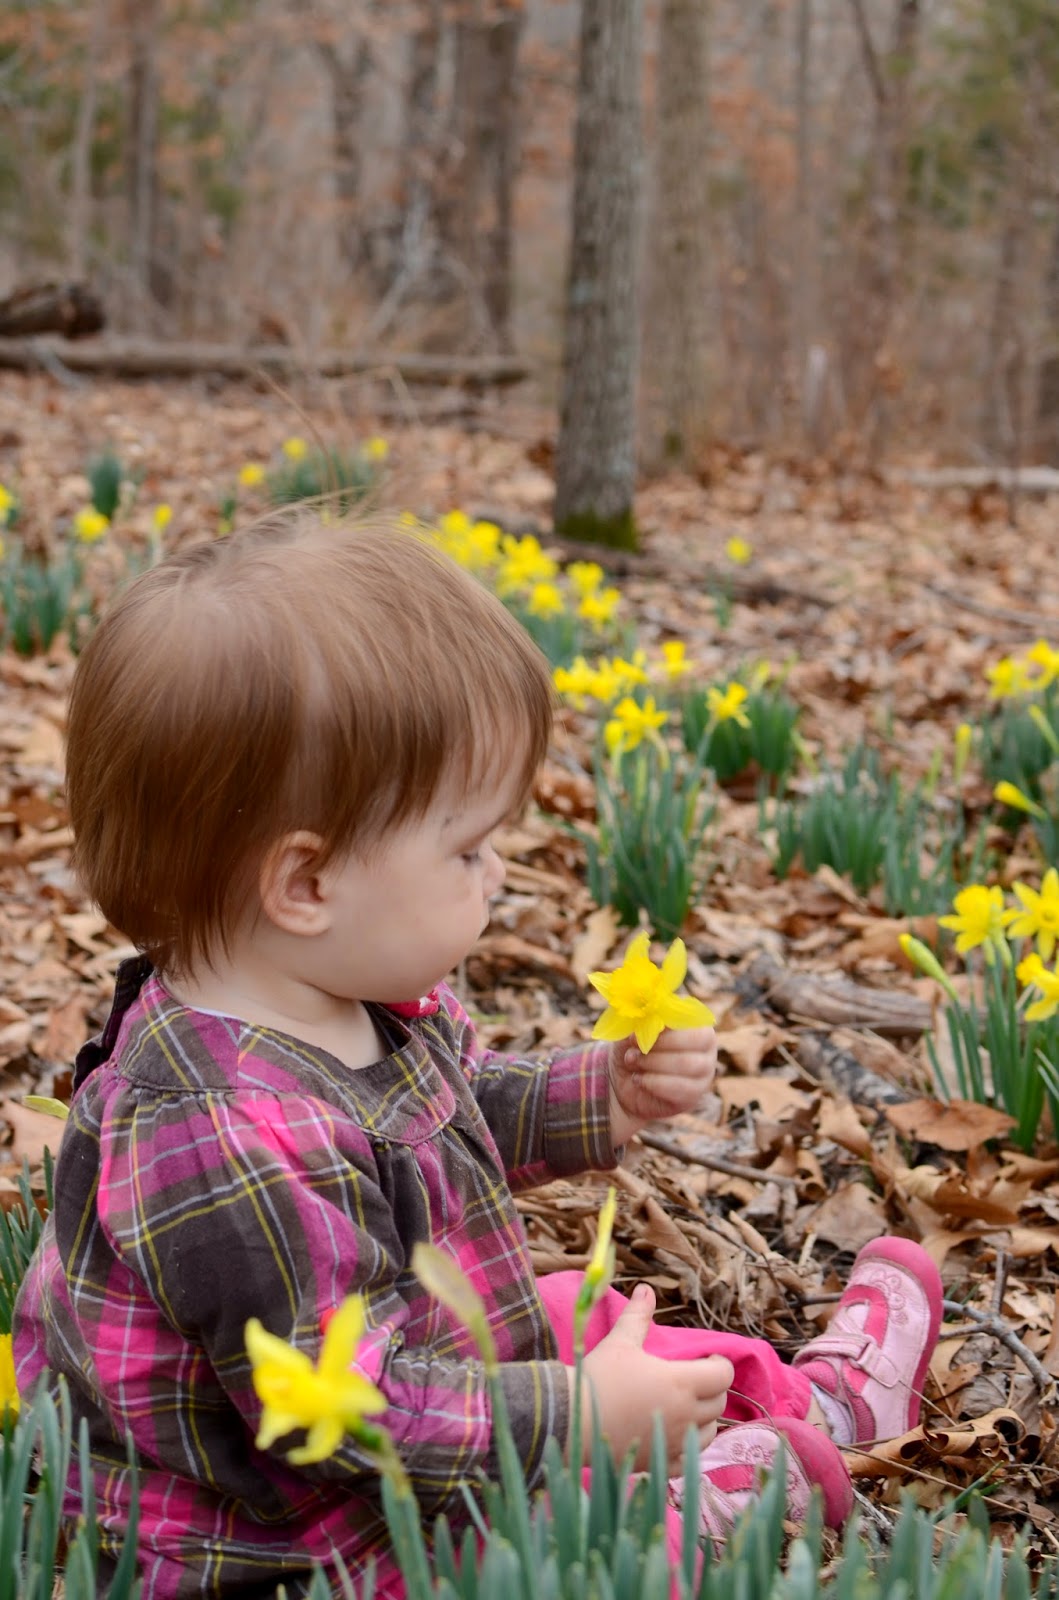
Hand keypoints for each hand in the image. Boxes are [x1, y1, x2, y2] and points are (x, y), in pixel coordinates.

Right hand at [567, 1284, 731, 1472]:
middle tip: (696, 1379)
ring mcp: (674, 1442)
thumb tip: (646, 1289)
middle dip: (712, 1388)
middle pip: (719, 1403)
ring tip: (688, 1406)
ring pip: (709, 1432)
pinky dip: (689, 1446)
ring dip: (705, 1417)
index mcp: (680, 1382)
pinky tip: (676, 1435)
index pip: (723, 1375)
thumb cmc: (599, 1376)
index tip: (708, 1359)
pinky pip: (690, 1459)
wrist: (572, 1419)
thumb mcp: (620, 1341)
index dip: (720, 1364)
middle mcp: (684, 1415)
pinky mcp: (661, 1464)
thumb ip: (638, 1316)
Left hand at [609, 1024, 717, 1141]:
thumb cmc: (634, 1048)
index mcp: (696, 1023)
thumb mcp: (634, 1029)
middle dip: (660, 1045)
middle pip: (696, 1040)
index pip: (693, 1017)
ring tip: (633, 1063)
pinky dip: (654, 1083)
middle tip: (634, 1050)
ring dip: (653, 1063)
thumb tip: (652, 1016)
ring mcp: (704, 1073)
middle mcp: (706, 1047)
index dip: (664, 1023)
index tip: (637, 1032)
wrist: (624, 1081)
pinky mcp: (694, 1095)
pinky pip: (681, 1088)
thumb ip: (645, 1019)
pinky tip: (639, 1080)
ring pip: (687, 1064)